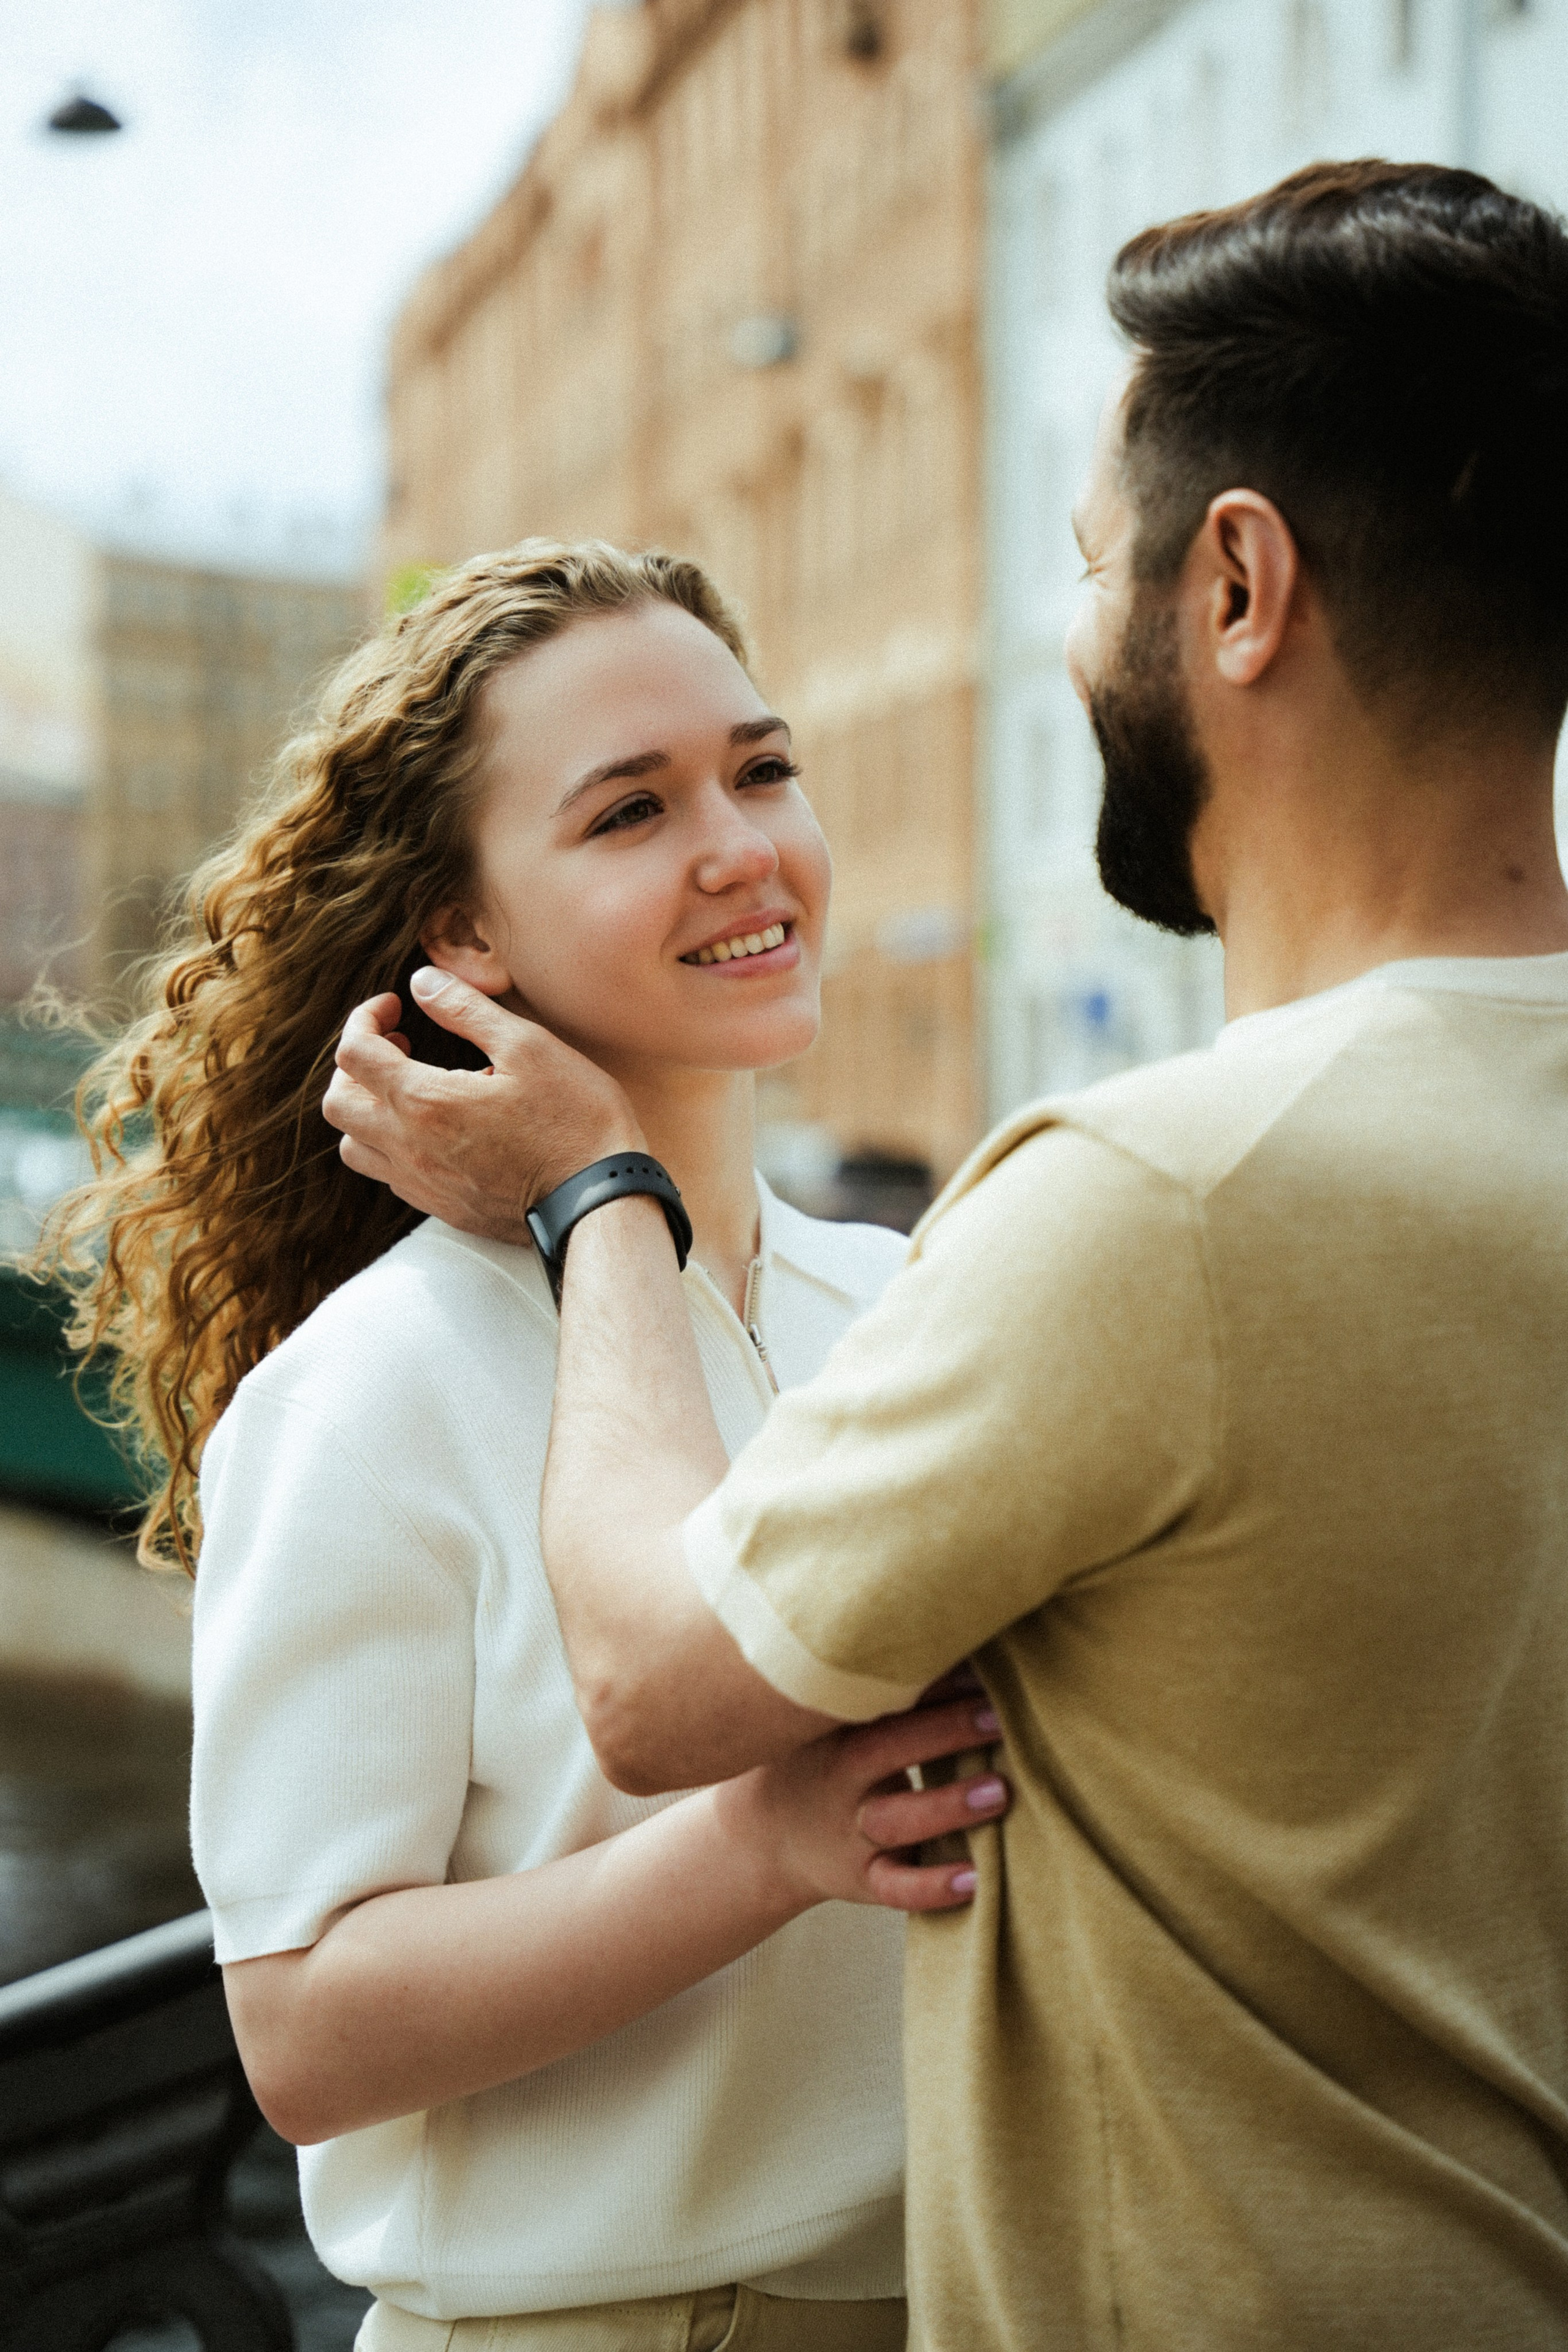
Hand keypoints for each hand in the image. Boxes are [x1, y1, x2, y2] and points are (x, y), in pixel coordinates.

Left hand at [322, 973, 641, 1243]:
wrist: (599, 1202)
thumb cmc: (574, 1120)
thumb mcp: (528, 1047)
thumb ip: (466, 1010)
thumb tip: (421, 981)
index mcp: (424, 1101)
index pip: (353, 1053)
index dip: (364, 1019)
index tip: (392, 1007)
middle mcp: (409, 1148)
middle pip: (338, 1103)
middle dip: (355, 1064)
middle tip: (397, 1045)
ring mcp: (422, 1184)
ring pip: (354, 1147)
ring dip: (367, 1109)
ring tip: (409, 1088)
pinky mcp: (441, 1208)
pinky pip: (388, 1175)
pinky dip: (391, 1144)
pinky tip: (434, 1128)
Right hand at [716, 1694, 1007, 1915]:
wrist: (763, 1839)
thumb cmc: (820, 1762)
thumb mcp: (833, 1726)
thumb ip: (883, 1696)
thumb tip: (960, 1646)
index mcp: (836, 1732)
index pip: (881, 1699)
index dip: (929, 1683)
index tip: (980, 1669)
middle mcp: (842, 1781)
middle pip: (887, 1751)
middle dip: (944, 1732)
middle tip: (998, 1718)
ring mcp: (852, 1834)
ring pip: (899, 1821)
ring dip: (948, 1806)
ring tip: (999, 1792)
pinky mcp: (865, 1880)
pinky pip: (897, 1888)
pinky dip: (933, 1887)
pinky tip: (975, 1880)